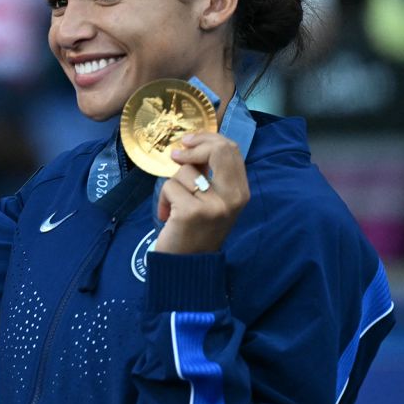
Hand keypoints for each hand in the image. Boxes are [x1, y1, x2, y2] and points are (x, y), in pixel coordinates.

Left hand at [152, 132, 249, 254]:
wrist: (188, 265)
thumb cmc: (197, 229)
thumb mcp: (213, 201)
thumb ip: (210, 175)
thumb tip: (192, 144)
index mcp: (241, 192)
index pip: (231, 150)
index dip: (208, 138)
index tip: (189, 141)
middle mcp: (233, 198)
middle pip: (217, 150)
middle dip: (193, 146)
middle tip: (176, 154)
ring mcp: (214, 205)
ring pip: (185, 170)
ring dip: (172, 184)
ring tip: (175, 204)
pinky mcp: (191, 212)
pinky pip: (170, 187)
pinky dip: (163, 199)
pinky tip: (167, 215)